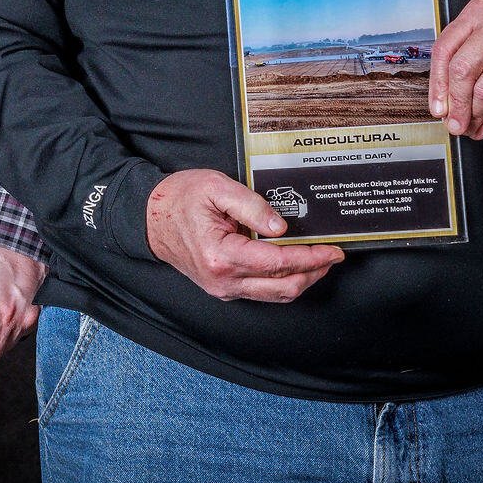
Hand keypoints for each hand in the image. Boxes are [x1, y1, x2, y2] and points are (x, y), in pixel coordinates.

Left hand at [0, 239, 45, 367]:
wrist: (16, 227)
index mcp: (1, 312)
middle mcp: (22, 316)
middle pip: (2, 350)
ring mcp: (34, 311)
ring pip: (14, 338)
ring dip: (2, 330)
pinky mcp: (40, 304)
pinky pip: (24, 323)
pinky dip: (13, 319)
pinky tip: (4, 302)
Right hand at [144, 169, 343, 301]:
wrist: (149, 219)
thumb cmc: (179, 200)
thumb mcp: (216, 188)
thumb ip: (252, 206)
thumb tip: (281, 227)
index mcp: (222, 255)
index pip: (279, 262)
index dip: (311, 257)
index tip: (332, 250)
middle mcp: (224, 280)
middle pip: (283, 287)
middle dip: (314, 272)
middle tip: (333, 255)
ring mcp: (223, 288)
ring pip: (275, 295)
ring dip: (302, 279)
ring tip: (319, 261)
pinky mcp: (223, 288)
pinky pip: (262, 292)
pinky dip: (283, 281)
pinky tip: (293, 265)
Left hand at [429, 0, 482, 139]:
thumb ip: (466, 60)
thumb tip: (445, 101)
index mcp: (477, 12)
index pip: (444, 49)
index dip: (437, 83)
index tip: (436, 107)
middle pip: (462, 69)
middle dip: (455, 103)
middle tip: (452, 123)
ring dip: (474, 114)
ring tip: (469, 126)